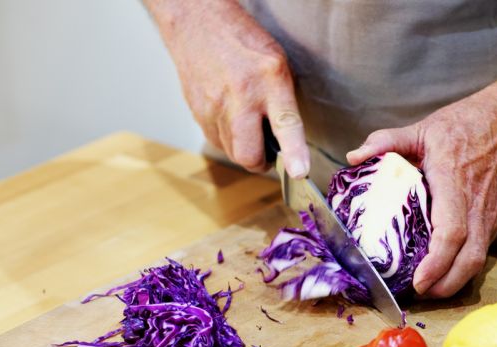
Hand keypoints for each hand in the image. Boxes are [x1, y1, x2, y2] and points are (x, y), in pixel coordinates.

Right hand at [150, 0, 309, 176]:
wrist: (198, 24)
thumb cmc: (244, 44)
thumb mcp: (278, 66)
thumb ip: (285, 104)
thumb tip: (290, 145)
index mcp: (270, 80)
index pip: (285, 125)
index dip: (293, 153)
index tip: (299, 172)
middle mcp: (241, 96)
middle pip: (248, 153)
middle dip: (260, 162)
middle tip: (268, 153)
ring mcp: (214, 106)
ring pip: (231, 152)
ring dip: (243, 149)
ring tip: (249, 127)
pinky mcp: (197, 112)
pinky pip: (216, 141)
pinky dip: (227, 139)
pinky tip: (231, 119)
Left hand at [346, 93, 496, 297]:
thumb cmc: (464, 127)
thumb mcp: (422, 128)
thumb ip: (386, 141)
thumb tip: (353, 157)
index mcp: (455, 184)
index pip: (451, 233)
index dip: (436, 262)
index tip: (418, 281)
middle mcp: (476, 208)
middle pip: (468, 260)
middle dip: (444, 286)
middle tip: (416, 294)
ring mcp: (488, 218)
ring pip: (477, 263)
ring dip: (453, 283)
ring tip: (426, 290)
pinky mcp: (493, 224)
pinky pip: (479, 254)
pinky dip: (460, 270)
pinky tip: (440, 274)